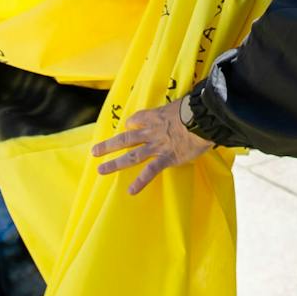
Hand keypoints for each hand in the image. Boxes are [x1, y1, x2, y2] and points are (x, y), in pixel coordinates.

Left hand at [92, 98, 214, 194]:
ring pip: (132, 156)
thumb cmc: (195, 109)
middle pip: (126, 138)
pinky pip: (151, 171)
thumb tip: (184, 109)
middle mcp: (151, 132)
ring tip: (101, 170)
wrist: (201, 117)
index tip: (128, 126)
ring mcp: (157, 146)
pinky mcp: (167, 157)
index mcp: (155, 116)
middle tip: (94, 152)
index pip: (137, 119)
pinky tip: (131, 191)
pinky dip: (140, 181)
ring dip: (115, 163)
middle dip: (109, 145)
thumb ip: (179, 109)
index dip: (131, 123)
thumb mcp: (182, 104)